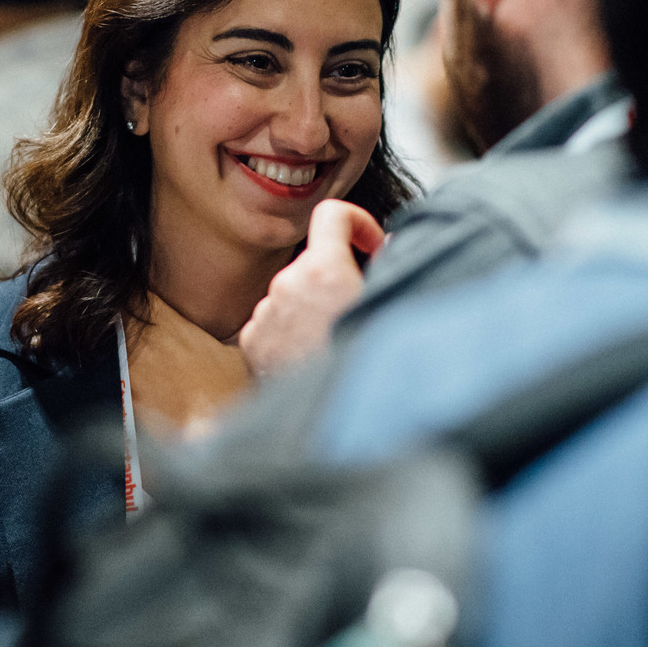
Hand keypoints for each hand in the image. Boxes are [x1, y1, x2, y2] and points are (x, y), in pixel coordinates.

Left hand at [239, 198, 384, 377]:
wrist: (335, 432)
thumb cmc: (371, 372)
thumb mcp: (396, 308)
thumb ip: (394, 265)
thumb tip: (390, 246)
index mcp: (323, 272)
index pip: (331, 215)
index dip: (357, 224)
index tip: (370, 247)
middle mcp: (286, 287)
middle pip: (314, 261)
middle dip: (338, 275)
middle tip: (360, 306)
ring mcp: (265, 316)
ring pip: (293, 292)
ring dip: (314, 305)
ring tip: (336, 340)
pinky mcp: (251, 343)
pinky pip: (274, 321)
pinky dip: (292, 330)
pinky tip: (313, 355)